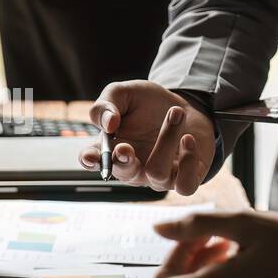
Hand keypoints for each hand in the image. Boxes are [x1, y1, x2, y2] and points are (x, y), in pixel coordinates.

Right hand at [78, 81, 215, 193]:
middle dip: (122, 161)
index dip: (90, 161)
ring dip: (167, 139)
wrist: (185, 107)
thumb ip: (107, 104)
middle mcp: (132, 167)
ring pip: (157, 173)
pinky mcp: (184, 179)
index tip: (90, 156)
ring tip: (176, 112)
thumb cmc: (148, 104)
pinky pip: (185, 184)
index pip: (93, 160)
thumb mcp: (124, 93)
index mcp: (112, 148)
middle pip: (123, 174)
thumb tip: (108, 124)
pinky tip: (188, 138)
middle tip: (125, 147)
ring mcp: (158, 177)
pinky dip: (188, 161)